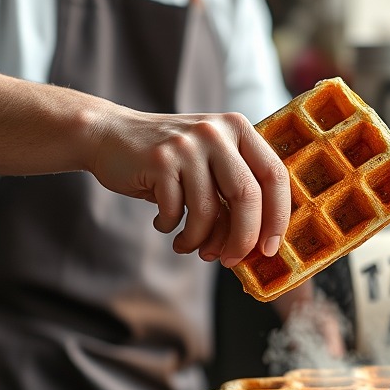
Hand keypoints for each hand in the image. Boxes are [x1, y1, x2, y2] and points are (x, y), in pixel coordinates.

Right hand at [85, 105, 289, 266]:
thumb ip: (234, 190)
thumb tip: (256, 244)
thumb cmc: (170, 160)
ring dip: (199, 240)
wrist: (112, 136)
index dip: (278, 216)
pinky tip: (164, 222)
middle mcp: (216, 132)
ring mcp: (187, 145)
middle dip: (242, 237)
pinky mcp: (159, 160)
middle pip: (246, 195)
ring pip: (208, 209)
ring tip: (188, 246)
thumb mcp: (209, 161)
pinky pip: (176, 211)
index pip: (274, 175)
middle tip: (231, 260)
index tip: (270, 248)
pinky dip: (171, 227)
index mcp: (238, 129)